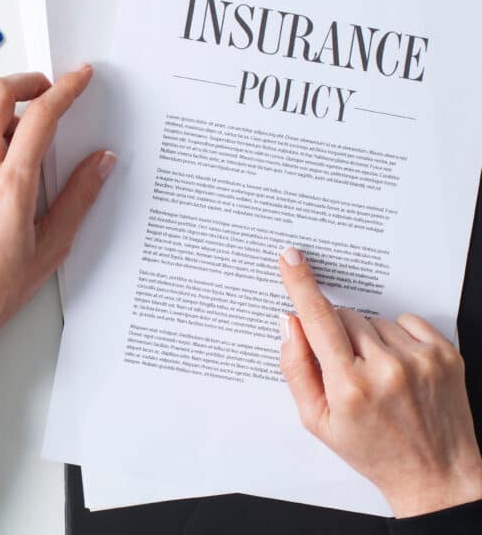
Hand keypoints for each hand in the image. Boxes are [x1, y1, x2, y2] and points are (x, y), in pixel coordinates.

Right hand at [278, 246, 481, 516]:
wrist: (436, 475)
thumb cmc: (372, 449)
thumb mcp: (316, 420)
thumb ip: (296, 368)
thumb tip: (290, 323)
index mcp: (349, 386)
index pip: (318, 320)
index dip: (301, 284)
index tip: (290, 258)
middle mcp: (386, 369)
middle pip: (345, 317)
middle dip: (337, 333)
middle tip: (347, 366)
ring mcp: (419, 360)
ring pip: (374, 320)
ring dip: (369, 338)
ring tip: (378, 374)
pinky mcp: (444, 354)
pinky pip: (406, 321)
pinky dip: (397, 337)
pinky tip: (398, 365)